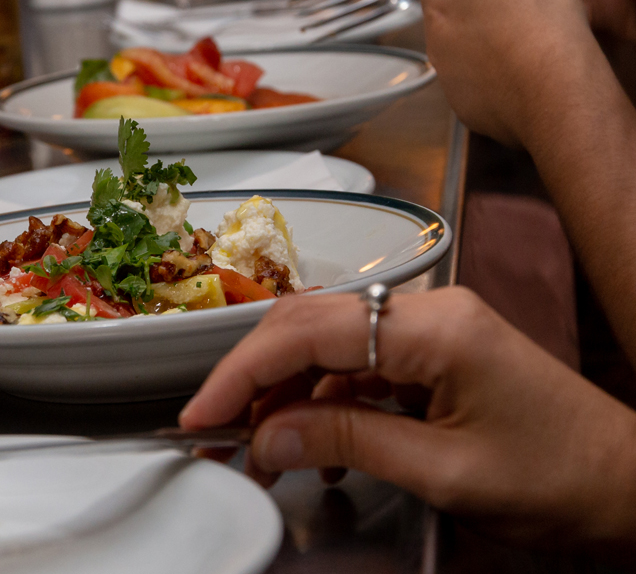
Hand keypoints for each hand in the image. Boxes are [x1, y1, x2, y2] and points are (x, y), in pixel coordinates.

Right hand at [179, 288, 635, 550]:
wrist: (629, 485)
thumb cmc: (561, 478)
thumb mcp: (446, 471)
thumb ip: (348, 442)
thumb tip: (265, 438)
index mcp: (436, 328)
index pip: (309, 331)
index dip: (243, 372)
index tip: (204, 413)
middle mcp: (429, 312)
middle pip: (309, 324)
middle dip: (253, 376)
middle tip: (214, 428)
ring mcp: (431, 328)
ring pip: (326, 345)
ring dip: (285, 395)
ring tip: (260, 451)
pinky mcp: (434, 352)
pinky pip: (356, 364)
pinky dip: (322, 402)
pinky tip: (312, 445)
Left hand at [420, 0, 606, 147]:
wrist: (555, 89)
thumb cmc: (537, 25)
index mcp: (439, 3)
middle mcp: (434, 41)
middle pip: (453, 18)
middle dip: (480, 14)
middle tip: (519, 14)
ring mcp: (448, 77)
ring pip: (466, 51)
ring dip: (488, 45)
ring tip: (525, 43)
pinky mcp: (466, 105)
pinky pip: (479, 84)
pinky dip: (495, 78)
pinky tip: (521, 71)